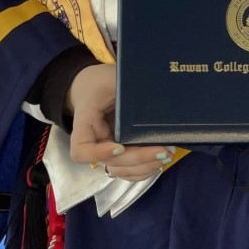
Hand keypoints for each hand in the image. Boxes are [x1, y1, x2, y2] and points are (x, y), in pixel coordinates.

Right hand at [66, 64, 173, 181]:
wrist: (92, 87)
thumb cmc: (100, 82)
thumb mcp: (111, 78)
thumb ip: (127, 89)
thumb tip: (158, 98)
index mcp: (85, 123)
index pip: (82, 150)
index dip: (99, 154)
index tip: (120, 147)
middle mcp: (94, 142)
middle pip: (111, 162)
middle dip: (137, 159)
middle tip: (163, 151)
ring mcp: (106, 149)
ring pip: (121, 170)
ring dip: (144, 167)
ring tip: (166, 155)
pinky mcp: (118, 152)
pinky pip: (128, 169)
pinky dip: (144, 169)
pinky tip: (160, 160)